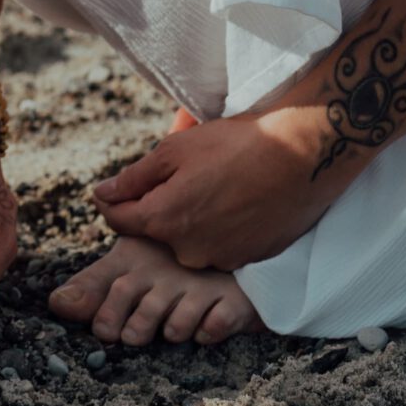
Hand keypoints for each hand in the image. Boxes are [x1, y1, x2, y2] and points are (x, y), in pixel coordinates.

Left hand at [93, 105, 336, 270]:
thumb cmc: (236, 145)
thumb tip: (102, 193)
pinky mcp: (250, 259)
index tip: (118, 187)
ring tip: (215, 186)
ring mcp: (221, 259)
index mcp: (163, 221)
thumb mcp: (174, 150)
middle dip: (160, 207)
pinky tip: (236, 201)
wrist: (303, 157)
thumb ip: (134, 177)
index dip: (113, 201)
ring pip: (189, 240)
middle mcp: (188, 251)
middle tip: (183, 176)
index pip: (118, 220)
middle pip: (156, 231)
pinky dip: (220, 228)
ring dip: (192, 219)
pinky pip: (220, 246)